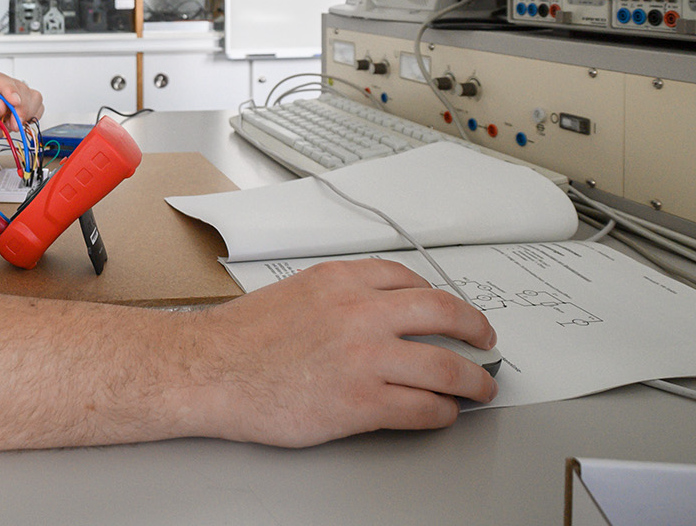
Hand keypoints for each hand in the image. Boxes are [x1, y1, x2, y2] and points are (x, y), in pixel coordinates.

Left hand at [0, 68, 44, 151]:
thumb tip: (2, 105)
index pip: (5, 81)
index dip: (12, 92)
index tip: (14, 104)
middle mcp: (3, 85)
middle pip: (24, 91)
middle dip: (21, 109)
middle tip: (12, 123)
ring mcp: (13, 97)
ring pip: (34, 99)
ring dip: (27, 114)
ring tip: (12, 125)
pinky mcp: (19, 109)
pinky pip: (36, 110)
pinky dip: (31, 119)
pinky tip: (17, 124)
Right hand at [190, 258, 497, 446]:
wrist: (209, 370)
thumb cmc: (241, 338)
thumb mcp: (296, 292)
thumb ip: (339, 296)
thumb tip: (375, 311)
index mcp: (342, 281)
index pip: (410, 280)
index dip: (440, 298)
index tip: (450, 311)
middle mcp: (360, 313)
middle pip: (442, 313)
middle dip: (475, 329)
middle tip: (486, 342)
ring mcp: (364, 358)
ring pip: (444, 366)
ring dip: (472, 380)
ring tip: (480, 388)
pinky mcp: (360, 402)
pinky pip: (421, 408)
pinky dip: (442, 413)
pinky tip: (444, 415)